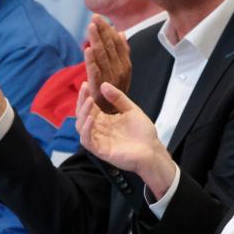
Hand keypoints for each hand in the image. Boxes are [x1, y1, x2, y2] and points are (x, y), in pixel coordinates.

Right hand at [79, 82, 175, 198]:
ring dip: (83, 113)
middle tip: (85, 89)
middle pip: (82, 115)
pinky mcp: (100, 150)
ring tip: (89, 101)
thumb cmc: (143, 132)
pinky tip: (91, 118)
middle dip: (82, 101)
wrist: (152, 150)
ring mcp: (99, 140)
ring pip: (81, 127)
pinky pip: (87, 140)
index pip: (90, 107)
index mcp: (105, 120)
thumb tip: (104, 85)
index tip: (86, 83)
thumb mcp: (131, 110)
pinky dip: (86, 129)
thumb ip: (118, 98)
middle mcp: (99, 129)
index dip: (86, 96)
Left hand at [85, 16, 131, 113]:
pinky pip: (95, 73)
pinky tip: (87, 50)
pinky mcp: (99, 89)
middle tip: (94, 17)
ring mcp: (110, 80)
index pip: (117, 44)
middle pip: (110, 48)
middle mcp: (119, 71)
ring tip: (90, 28)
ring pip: (102, 57)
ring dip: (96, 41)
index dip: (108, 30)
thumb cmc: (115, 92)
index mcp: (125, 65)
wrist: (113, 117)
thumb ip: (122, 52)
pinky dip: (91, 61)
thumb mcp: (121, 71)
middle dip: (102, 31)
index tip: (99, 18)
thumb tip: (121, 32)